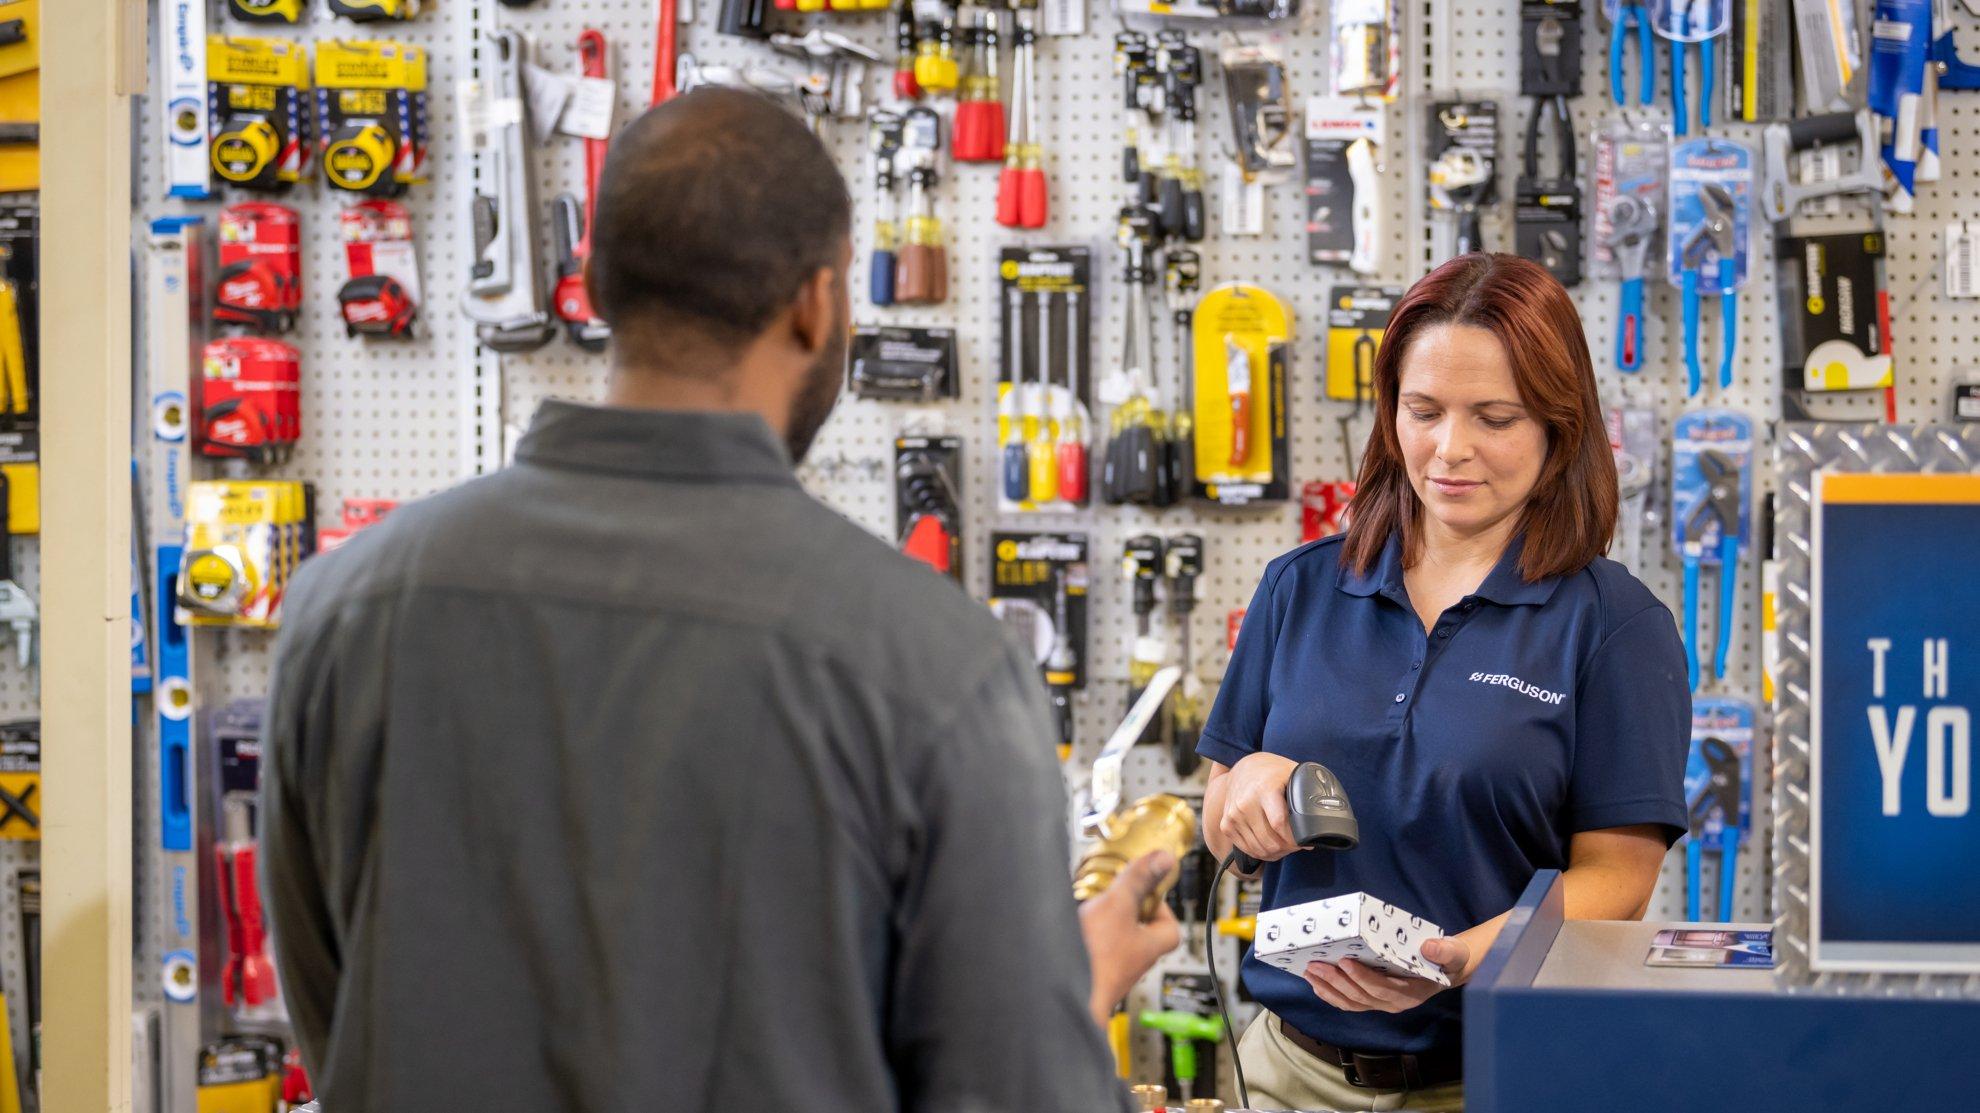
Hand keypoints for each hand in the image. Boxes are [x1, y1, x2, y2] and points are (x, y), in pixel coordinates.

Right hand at [1078, 850, 1182, 1025]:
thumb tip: (1163, 859)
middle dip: (1125, 912)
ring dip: (1102, 925)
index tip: (1145, 890)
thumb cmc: (1095, 960)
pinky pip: (1092, 952)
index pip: (1170, 928)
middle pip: (1139, 933)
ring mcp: (1110, 973)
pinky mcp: (1089, 975)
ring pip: (1114, 943)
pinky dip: (1084, 939)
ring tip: (1088, 912)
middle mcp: (1133, 963)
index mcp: (1149, 947)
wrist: (1059, 993)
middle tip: (1111, 897)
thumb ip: (1138, 881)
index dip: (1160, 906)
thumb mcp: (1118, 906)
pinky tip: (1070, 931)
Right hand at [1216, 752, 1300, 874]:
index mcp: (1264, 789)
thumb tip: (1321, 821)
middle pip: (1269, 841)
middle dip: (1288, 848)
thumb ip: (1308, 794)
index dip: (1295, 839)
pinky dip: (1261, 852)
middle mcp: (1245, 803)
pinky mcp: (1226, 824)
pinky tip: (1271, 844)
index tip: (1306, 842)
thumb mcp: (1294, 775)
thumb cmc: (1275, 773)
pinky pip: (1247, 849)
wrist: (1245, 768)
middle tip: (1298, 845)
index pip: (1279, 824)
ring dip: (1276, 852)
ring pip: (1259, 849)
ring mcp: (1233, 815)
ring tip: (1286, 845)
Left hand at [1301, 937, 1470, 1014]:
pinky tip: (1316, 982)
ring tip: (1309, 972)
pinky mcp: (1372, 999)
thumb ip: (1445, 951)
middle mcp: (1393, 1003)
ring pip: (1350, 1002)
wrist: (1446, 968)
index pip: (1382, 990)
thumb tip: (1431, 947)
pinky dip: (1330, 994)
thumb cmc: (1447, 959)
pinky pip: (1348, 1002)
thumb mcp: (1453, 953)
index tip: (1344, 962)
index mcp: (1410, 994)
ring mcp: (1381, 1003)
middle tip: (1315, 965)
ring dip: (1327, 988)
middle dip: (1335, 982)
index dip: (1362, 978)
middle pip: (1360, 997)